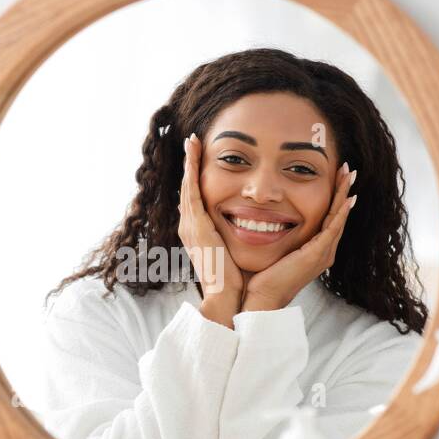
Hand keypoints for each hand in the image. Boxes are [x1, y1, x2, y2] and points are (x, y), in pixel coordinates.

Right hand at [178, 133, 244, 326]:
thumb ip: (236, 240)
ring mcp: (190, 225)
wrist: (227, 298)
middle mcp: (190, 227)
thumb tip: (251, 233)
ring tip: (192, 140)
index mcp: (199, 234)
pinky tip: (193, 150)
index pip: (196, 199)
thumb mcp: (233, 254)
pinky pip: (191, 188)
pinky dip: (191, 168)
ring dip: (189, 160)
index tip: (200, 161)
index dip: (196, 179)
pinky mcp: (195, 224)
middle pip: (188, 188)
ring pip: (187, 184)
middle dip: (190, 164)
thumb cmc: (235, 282)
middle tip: (192, 142)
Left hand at [241, 161, 355, 312]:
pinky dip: (340, 213)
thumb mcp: (276, 249)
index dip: (335, 196)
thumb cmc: (263, 277)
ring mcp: (322, 254)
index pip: (330, 217)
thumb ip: (280, 235)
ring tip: (350, 175)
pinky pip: (332, 229)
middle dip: (344, 190)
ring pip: (339, 218)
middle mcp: (324, 252)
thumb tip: (267, 218)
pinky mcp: (316, 255)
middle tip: (350, 169)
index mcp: (316, 250)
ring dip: (345, 194)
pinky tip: (348, 198)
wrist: (262, 299)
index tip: (337, 176)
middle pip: (339, 215)